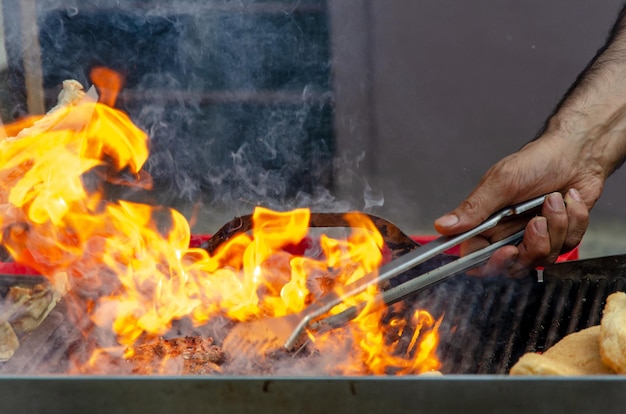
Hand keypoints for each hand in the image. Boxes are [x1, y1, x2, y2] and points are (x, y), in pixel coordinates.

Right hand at [434, 133, 599, 276]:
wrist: (574, 154)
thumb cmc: (536, 162)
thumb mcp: (500, 182)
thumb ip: (473, 208)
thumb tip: (443, 226)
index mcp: (486, 224)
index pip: (477, 258)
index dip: (492, 262)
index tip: (507, 251)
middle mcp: (507, 234)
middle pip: (513, 266)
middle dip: (532, 246)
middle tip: (537, 222)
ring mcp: (534, 238)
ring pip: (542, 257)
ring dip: (555, 225)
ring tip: (554, 199)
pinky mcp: (559, 237)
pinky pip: (566, 245)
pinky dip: (573, 221)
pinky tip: (568, 201)